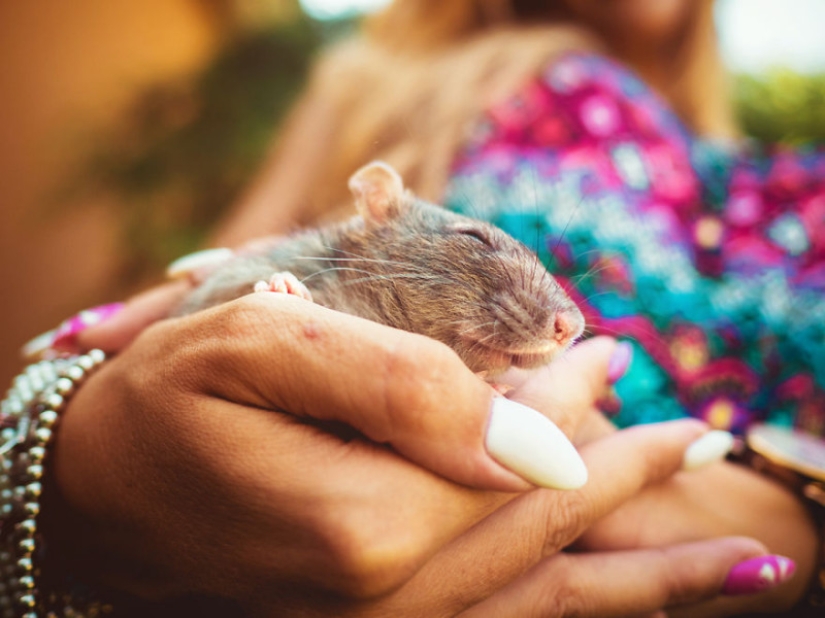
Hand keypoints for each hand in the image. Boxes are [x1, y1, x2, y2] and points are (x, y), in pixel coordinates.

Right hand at [42, 295, 774, 616]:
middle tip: (688, 425)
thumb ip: (395, 385)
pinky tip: (626, 594)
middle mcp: (383, 599)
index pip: (515, 464)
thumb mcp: (264, 346)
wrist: (102, 488)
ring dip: (641, 572)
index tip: (615, 353)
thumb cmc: (170, 396)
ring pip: (542, 602)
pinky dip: (579, 609)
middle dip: (623, 474)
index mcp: (365, 524)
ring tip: (739, 561)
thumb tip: (526, 429)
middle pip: (541, 533)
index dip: (576, 408)